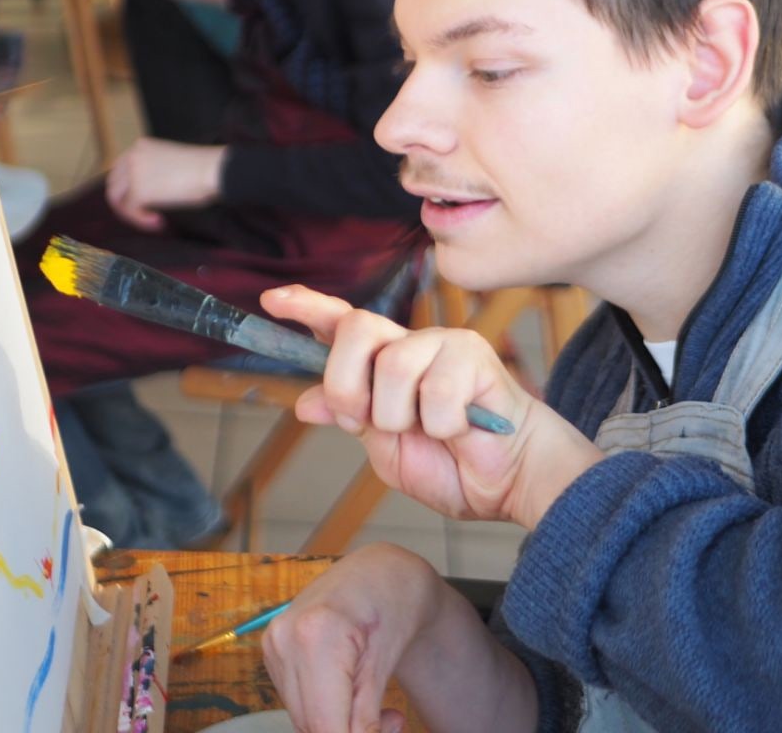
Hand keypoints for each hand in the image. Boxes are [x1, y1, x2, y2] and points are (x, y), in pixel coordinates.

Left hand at [105, 137, 224, 231]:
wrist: (212, 170)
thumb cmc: (202, 168)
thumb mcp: (170, 162)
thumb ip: (153, 171)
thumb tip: (147, 193)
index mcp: (141, 146)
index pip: (121, 169)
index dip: (128, 188)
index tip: (145, 200)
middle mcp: (132, 156)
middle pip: (114, 184)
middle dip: (125, 202)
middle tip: (143, 214)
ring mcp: (133, 174)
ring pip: (117, 199)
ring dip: (132, 213)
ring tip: (152, 220)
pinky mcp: (138, 191)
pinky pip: (131, 211)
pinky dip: (142, 220)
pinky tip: (159, 221)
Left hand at [260, 287, 603, 528]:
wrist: (510, 482)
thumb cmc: (454, 465)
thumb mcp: (387, 450)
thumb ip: (352, 420)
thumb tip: (306, 401)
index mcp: (385, 363)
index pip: (342, 324)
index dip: (307, 308)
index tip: (272, 299)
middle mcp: (411, 345)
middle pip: (357, 328)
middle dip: (347, 383)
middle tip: (366, 420)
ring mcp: (443, 345)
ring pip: (392, 366)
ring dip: (401, 418)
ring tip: (433, 433)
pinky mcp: (473, 356)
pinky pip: (433, 393)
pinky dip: (442, 428)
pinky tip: (463, 430)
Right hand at [262, 545, 440, 732]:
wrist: (381, 571)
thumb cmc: (393, 604)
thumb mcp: (385, 665)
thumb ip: (366, 716)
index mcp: (316, 635)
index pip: (323, 723)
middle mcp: (285, 638)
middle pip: (310, 722)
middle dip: (350, 732)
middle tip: (394, 722)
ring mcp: (274, 642)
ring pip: (301, 715)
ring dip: (337, 723)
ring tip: (378, 706)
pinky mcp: (273, 649)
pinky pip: (297, 698)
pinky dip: (324, 706)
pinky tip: (352, 691)